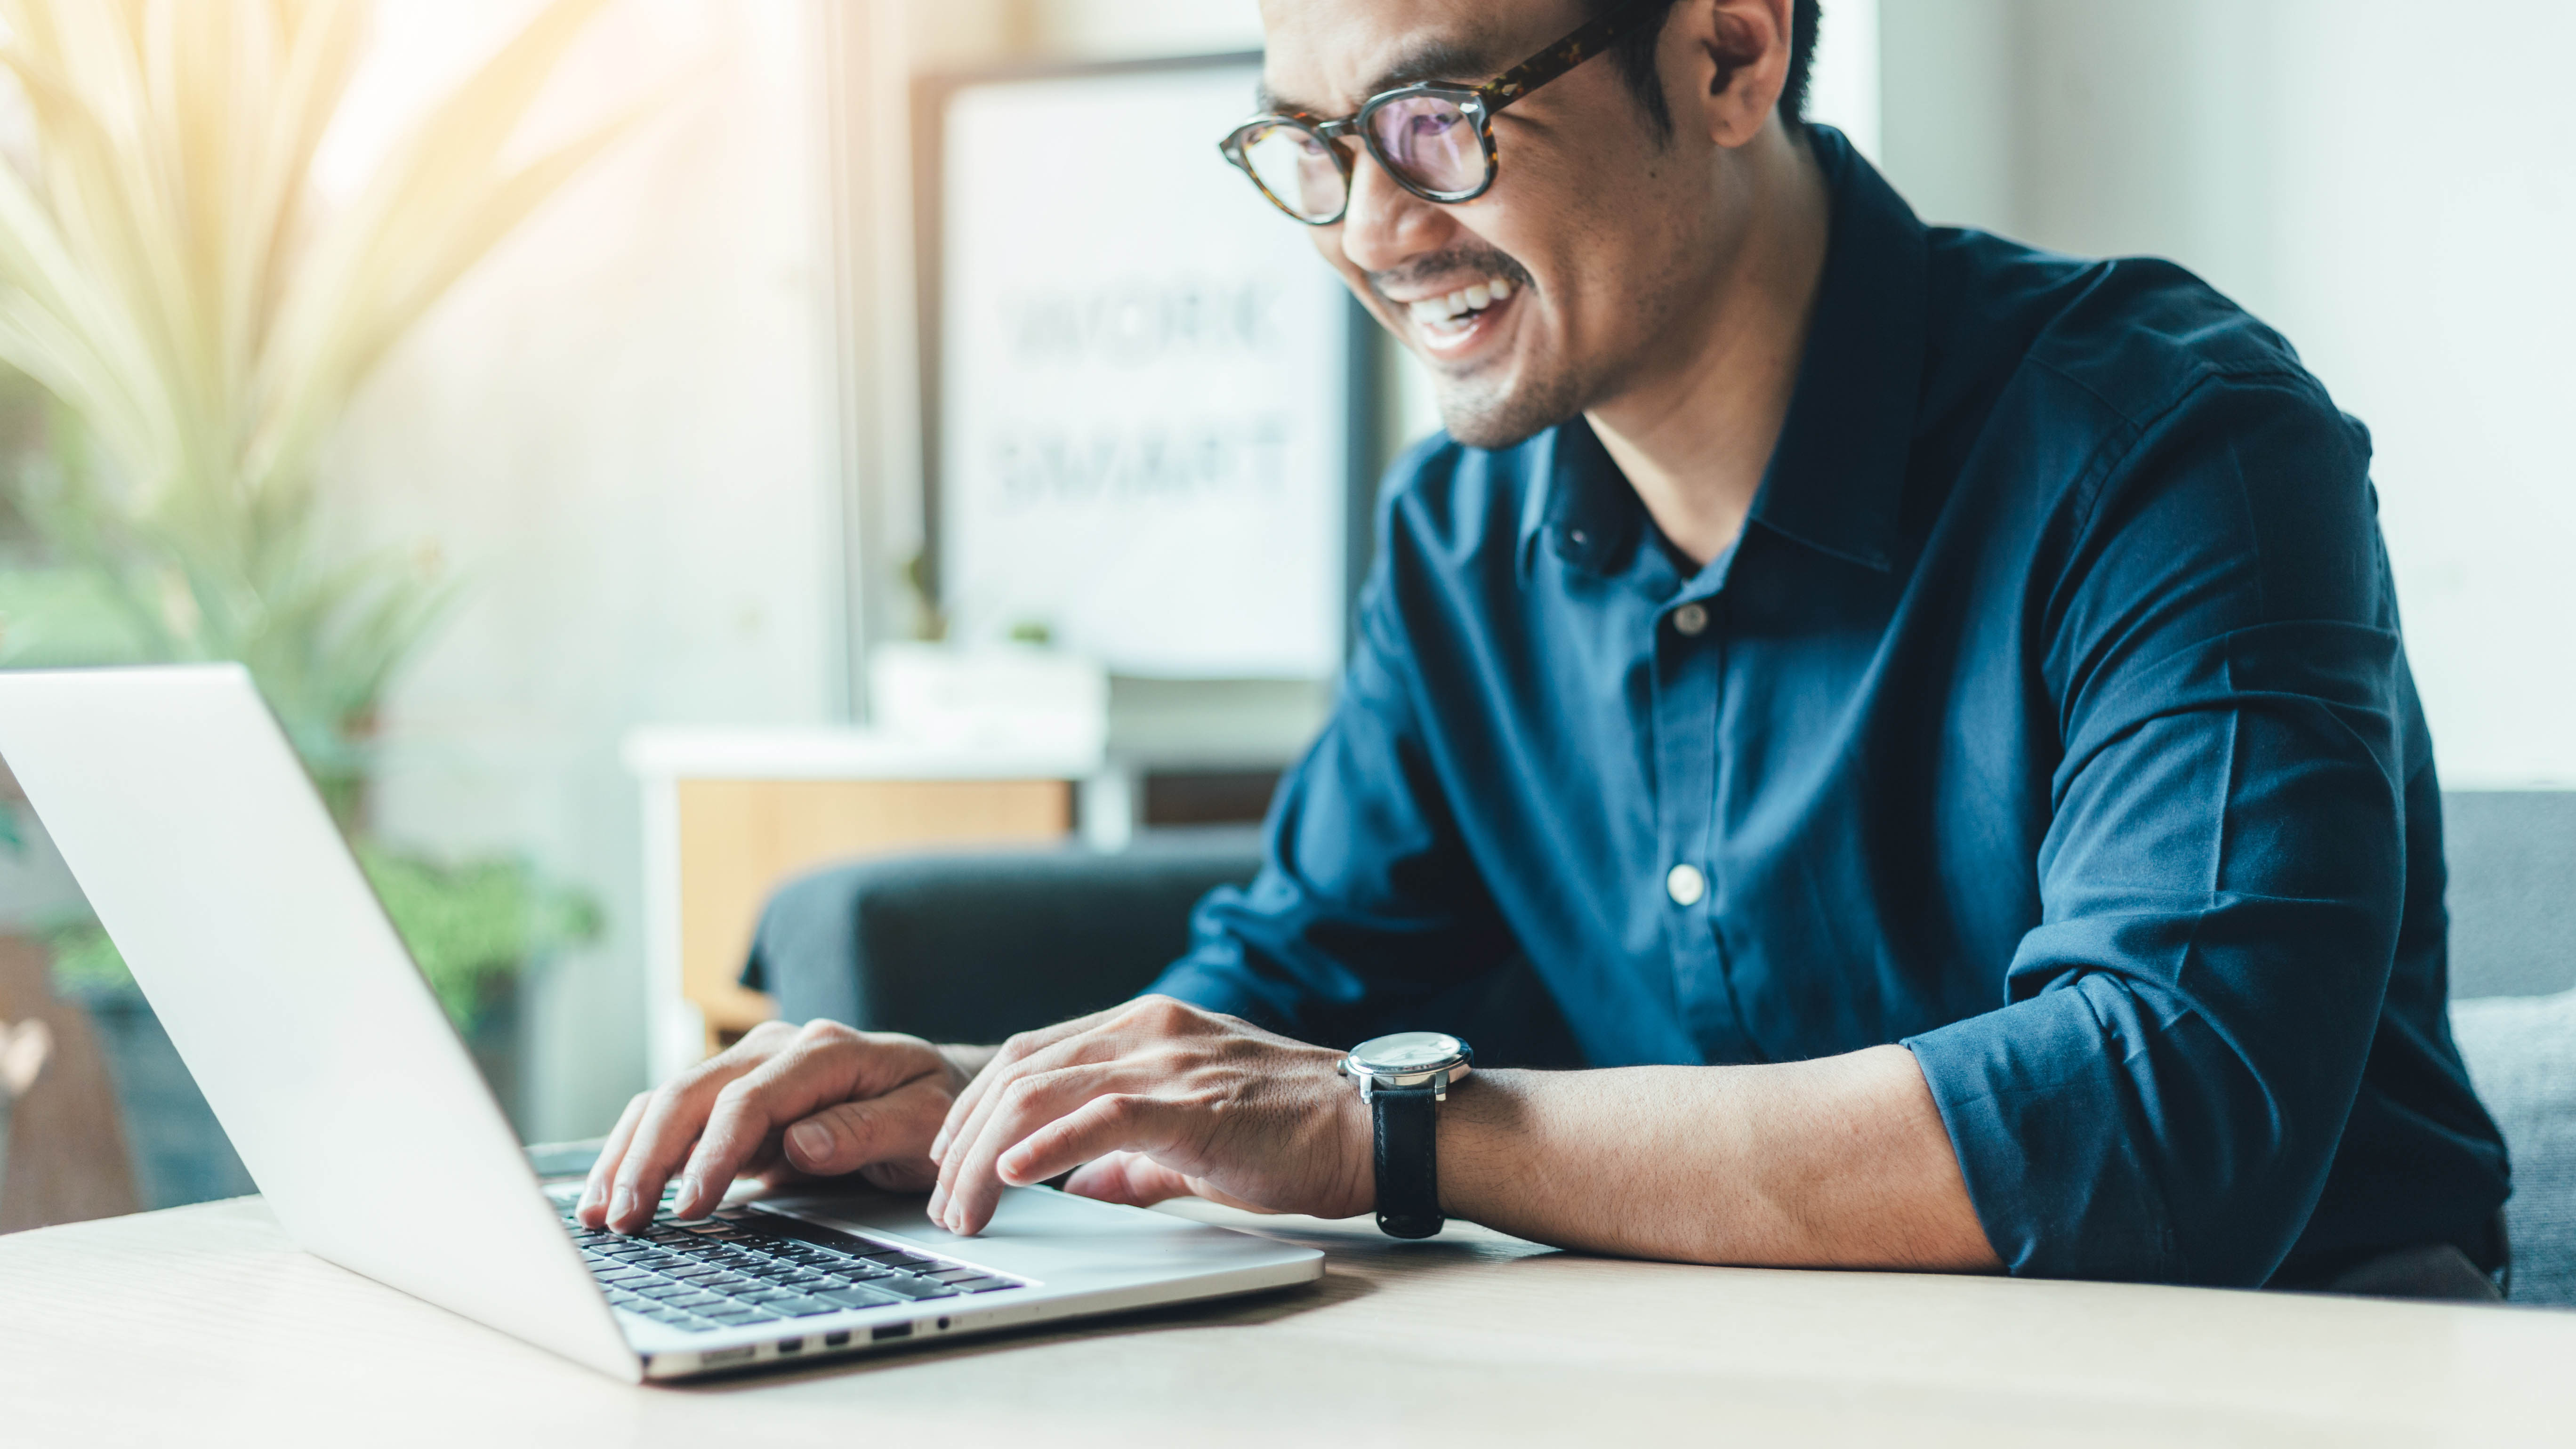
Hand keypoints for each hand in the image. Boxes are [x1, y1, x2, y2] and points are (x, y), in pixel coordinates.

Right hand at [576, 1020, 969, 1233]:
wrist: (938, 1088)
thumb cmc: (935, 1109)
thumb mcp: (924, 1122)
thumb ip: (866, 1130)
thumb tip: (800, 1143)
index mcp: (825, 1051)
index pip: (751, 1098)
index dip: (715, 1152)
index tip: (690, 1204)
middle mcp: (778, 1048)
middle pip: (693, 1092)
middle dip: (650, 1156)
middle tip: (622, 1218)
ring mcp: (750, 1067)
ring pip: (670, 1100)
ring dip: (630, 1154)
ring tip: (598, 1211)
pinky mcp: (734, 1096)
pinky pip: (676, 1116)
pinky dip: (639, 1150)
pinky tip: (612, 1191)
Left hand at [927, 995, 1370, 1235]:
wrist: (1370, 1127)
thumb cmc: (1294, 1132)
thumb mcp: (1194, 1135)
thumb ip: (1132, 1157)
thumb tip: (1080, 1185)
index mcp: (1145, 1027)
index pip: (1030, 1055)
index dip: (975, 1107)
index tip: (951, 1159)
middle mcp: (1148, 1029)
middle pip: (1018, 1071)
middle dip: (962, 1138)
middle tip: (942, 1198)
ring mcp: (1169, 1059)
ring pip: (1041, 1091)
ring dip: (985, 1155)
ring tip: (964, 1206)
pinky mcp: (1192, 1101)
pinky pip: (1101, 1115)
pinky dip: (1046, 1145)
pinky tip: (1012, 1175)